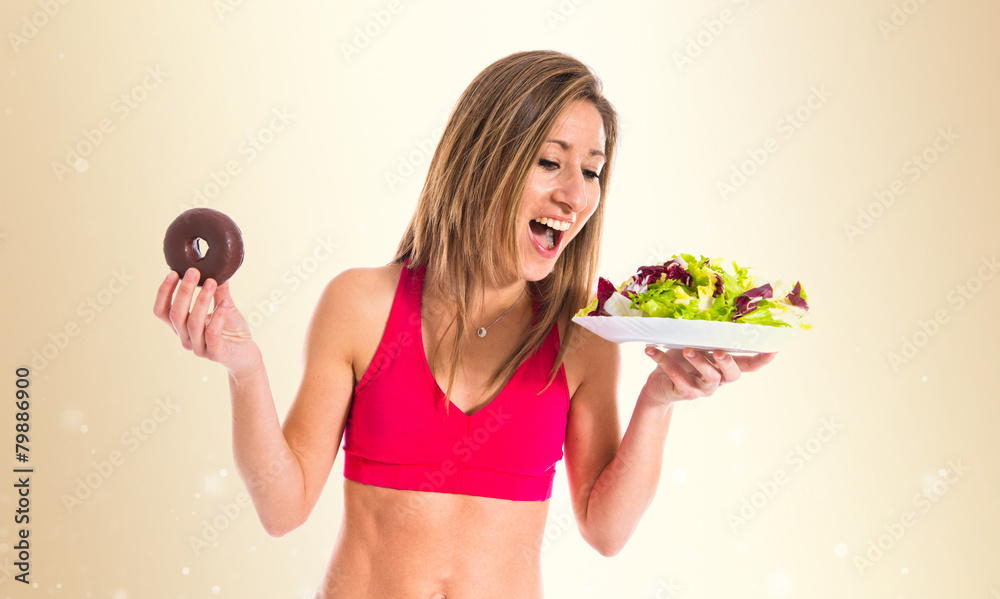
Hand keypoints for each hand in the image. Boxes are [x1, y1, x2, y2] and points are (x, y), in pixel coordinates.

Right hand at [153, 267, 260, 375]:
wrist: (247, 355)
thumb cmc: (232, 331)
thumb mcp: (224, 306)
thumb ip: (218, 290)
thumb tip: (217, 267)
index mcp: (182, 327)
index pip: (162, 311)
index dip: (164, 292)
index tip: (173, 273)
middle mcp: (186, 338)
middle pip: (175, 314)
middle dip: (184, 290)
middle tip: (193, 271)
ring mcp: (199, 347)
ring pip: (193, 322)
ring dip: (201, 299)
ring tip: (212, 282)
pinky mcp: (214, 354)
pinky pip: (212, 333)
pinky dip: (218, 316)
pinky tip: (225, 303)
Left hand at [641, 346, 775, 403]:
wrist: (659, 385)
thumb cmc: (681, 359)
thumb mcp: (694, 344)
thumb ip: (704, 335)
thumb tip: (709, 304)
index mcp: (725, 366)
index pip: (749, 364)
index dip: (762, 359)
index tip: (774, 349)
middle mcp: (719, 379)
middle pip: (732, 374)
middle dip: (727, 361)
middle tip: (718, 351)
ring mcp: (703, 389)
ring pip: (707, 378)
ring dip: (698, 362)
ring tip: (686, 350)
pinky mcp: (684, 393)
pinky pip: (677, 378)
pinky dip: (664, 362)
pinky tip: (652, 350)